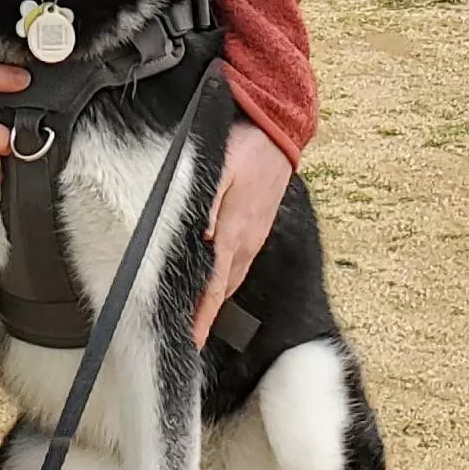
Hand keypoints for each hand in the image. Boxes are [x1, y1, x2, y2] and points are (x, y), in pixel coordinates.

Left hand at [193, 121, 294, 344]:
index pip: (214, 285)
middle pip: (223, 290)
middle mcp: (247, 241)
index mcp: (234, 232)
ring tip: (199, 320)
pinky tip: (216, 282)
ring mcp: (255, 236)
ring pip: (232, 279)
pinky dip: (226, 281)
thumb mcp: (219, 166)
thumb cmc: (246, 144)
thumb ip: (205, 201)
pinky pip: (240, 263)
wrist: (280, 128)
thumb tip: (199, 239)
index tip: (192, 342)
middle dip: (207, 316)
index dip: (202, 317)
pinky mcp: (258, 226)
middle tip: (188, 338)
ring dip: (216, 300)